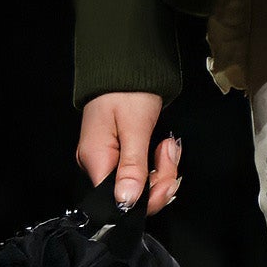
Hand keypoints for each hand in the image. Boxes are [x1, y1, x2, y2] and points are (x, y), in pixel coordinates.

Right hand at [77, 91, 181, 211]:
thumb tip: (126, 201)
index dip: (146, 199)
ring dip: (162, 169)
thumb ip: (132, 167)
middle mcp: (98, 164)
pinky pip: (141, 171)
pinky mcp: (119, 154)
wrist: (127, 65)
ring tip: (167, 145)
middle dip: (159, 180)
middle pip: (131, 194)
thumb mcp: (135, 127)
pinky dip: (157, 163)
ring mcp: (108, 159)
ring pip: (140, 184)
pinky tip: (163, 146)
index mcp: (96, 159)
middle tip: (170, 154)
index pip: (118, 200)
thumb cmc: (127, 90)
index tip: (167, 181)